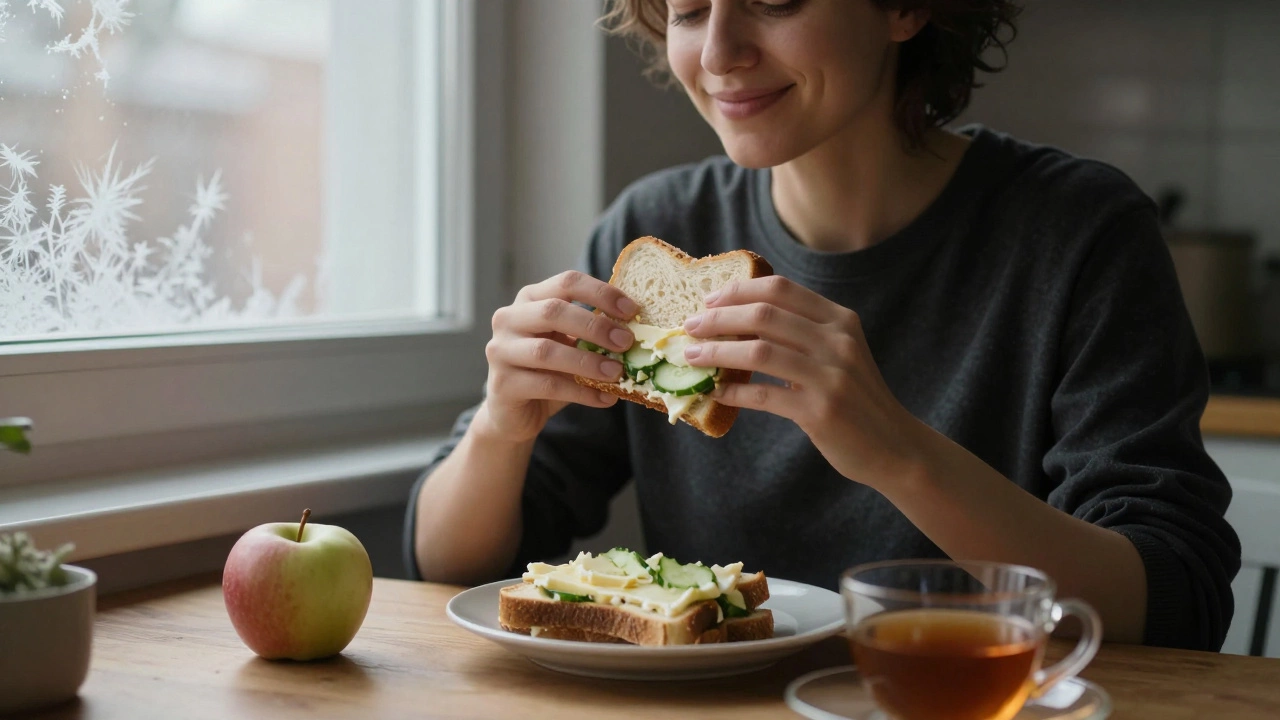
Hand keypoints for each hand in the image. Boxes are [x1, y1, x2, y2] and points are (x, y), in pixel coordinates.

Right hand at [478, 271, 637, 442]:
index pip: (566, 282)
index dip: (601, 293)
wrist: (512, 414)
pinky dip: (581, 393)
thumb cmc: (547, 372)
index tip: (632, 310)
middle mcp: (509, 319)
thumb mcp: (568, 345)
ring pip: (547, 351)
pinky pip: (548, 385)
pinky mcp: (502, 384)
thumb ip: (591, 333)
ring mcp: (500, 350)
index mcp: (530, 299)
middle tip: (626, 342)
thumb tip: (637, 330)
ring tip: (617, 373)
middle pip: (553, 311)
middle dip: (595, 326)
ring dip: (588, 362)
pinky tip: (605, 398)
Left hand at [681, 275, 924, 486]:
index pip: (780, 289)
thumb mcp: (839, 353)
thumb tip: (737, 320)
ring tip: (692, 356)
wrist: (895, 446)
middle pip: (763, 315)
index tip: (709, 300)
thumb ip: (801, 333)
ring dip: (717, 353)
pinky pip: (763, 396)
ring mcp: (830, 376)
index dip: (738, 291)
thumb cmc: (857, 397)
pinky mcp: (820, 411)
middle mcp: (837, 341)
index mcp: (840, 320)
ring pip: (757, 352)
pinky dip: (734, 393)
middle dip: (718, 318)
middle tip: (691, 326)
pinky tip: (716, 392)